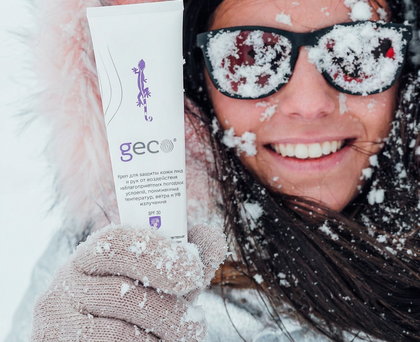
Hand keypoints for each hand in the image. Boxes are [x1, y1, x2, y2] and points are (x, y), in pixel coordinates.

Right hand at [31, 224, 226, 340]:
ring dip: (164, 338)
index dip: (159, 254)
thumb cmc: (136, 305)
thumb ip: (186, 257)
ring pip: (120, 333)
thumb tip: (214, 238)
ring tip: (185, 337)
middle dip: (170, 311)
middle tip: (195, 323)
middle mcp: (65, 282)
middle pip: (123, 294)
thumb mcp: (161, 278)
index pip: (118, 242)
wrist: (98, 336)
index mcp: (92, 254)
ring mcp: (55, 321)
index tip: (194, 272)